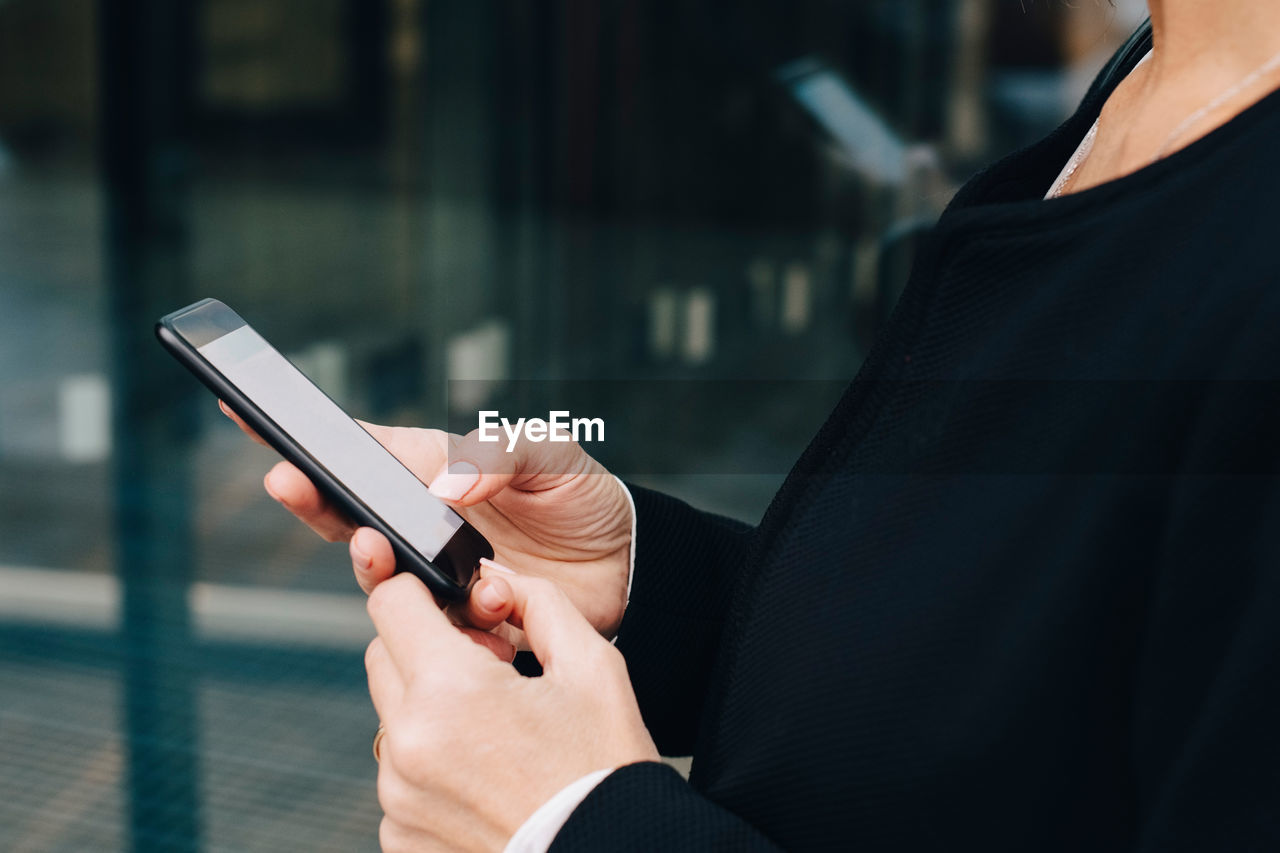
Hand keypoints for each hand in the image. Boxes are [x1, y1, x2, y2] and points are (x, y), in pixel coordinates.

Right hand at [221, 401, 632, 646]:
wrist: (629, 571)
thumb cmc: (584, 498)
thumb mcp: (551, 456)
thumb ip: (498, 455)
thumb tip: (444, 483)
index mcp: (436, 470)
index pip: (360, 451)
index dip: (305, 441)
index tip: (251, 417)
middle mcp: (424, 523)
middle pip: (347, 517)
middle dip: (314, 503)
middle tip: (292, 486)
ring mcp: (438, 575)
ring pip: (383, 580)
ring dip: (386, 569)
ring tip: (410, 557)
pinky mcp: (461, 622)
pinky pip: (435, 631)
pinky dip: (462, 622)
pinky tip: (499, 607)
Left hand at [367, 565, 657, 851]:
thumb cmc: (605, 770)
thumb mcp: (592, 665)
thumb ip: (538, 600)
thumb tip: (495, 580)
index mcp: (449, 689)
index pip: (390, 601)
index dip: (420, 590)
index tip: (449, 604)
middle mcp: (407, 744)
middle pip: (384, 656)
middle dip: (426, 648)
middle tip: (489, 671)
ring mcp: (398, 796)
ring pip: (392, 717)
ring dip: (429, 710)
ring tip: (495, 734)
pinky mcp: (400, 836)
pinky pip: (399, 776)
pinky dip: (430, 767)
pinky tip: (485, 778)